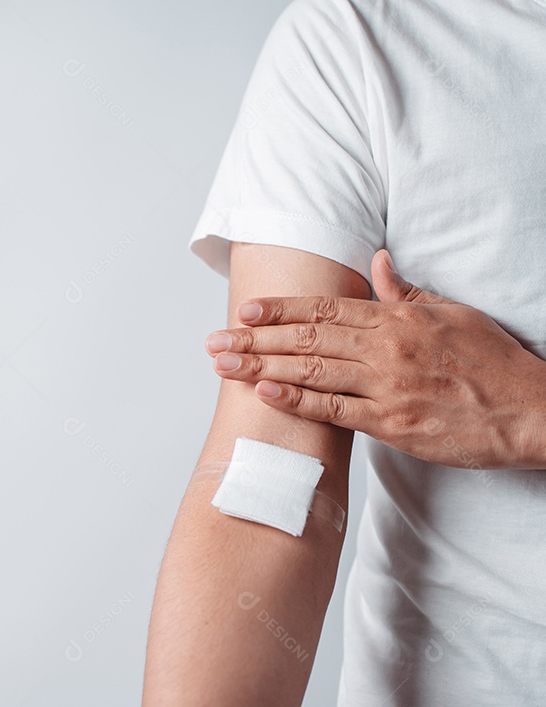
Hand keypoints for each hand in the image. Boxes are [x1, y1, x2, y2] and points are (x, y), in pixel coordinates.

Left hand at [205, 249, 545, 469]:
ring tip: (222, 365)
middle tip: (213, 341)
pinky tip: (265, 391)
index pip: (324, 307)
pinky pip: (333, 410)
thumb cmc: (491, 362)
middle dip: (254, 338)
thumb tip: (376, 262)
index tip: (244, 310)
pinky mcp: (391, 423)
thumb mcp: (450, 313)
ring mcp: (386, 386)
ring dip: (261, 366)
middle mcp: (385, 348)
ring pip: (311, 370)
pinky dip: (296, 400)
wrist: (530, 411)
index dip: (280, 308)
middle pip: (306, 337)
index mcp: (396, 319)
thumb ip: (403, 292)